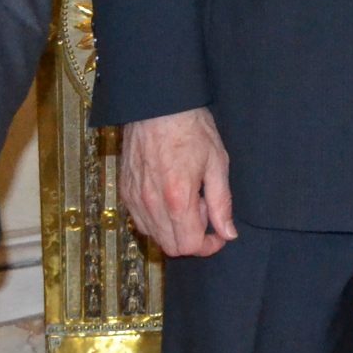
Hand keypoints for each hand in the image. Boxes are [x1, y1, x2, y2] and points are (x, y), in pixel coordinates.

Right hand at [119, 107, 236, 257]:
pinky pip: (140, 221)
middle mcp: (151, 204)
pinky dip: (157, 219)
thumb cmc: (192, 129)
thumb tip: (228, 233)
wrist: (158, 105)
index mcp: (177, 199)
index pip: (189, 246)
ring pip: (154, 236)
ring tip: (187, 199)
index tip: (219, 234)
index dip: (208, 246)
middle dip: (192, 238)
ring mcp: (134, 198)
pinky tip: (169, 196)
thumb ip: (222, 203)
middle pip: (170, 247)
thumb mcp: (217, 163)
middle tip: (203, 209)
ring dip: (174, 229)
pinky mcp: (125, 191)